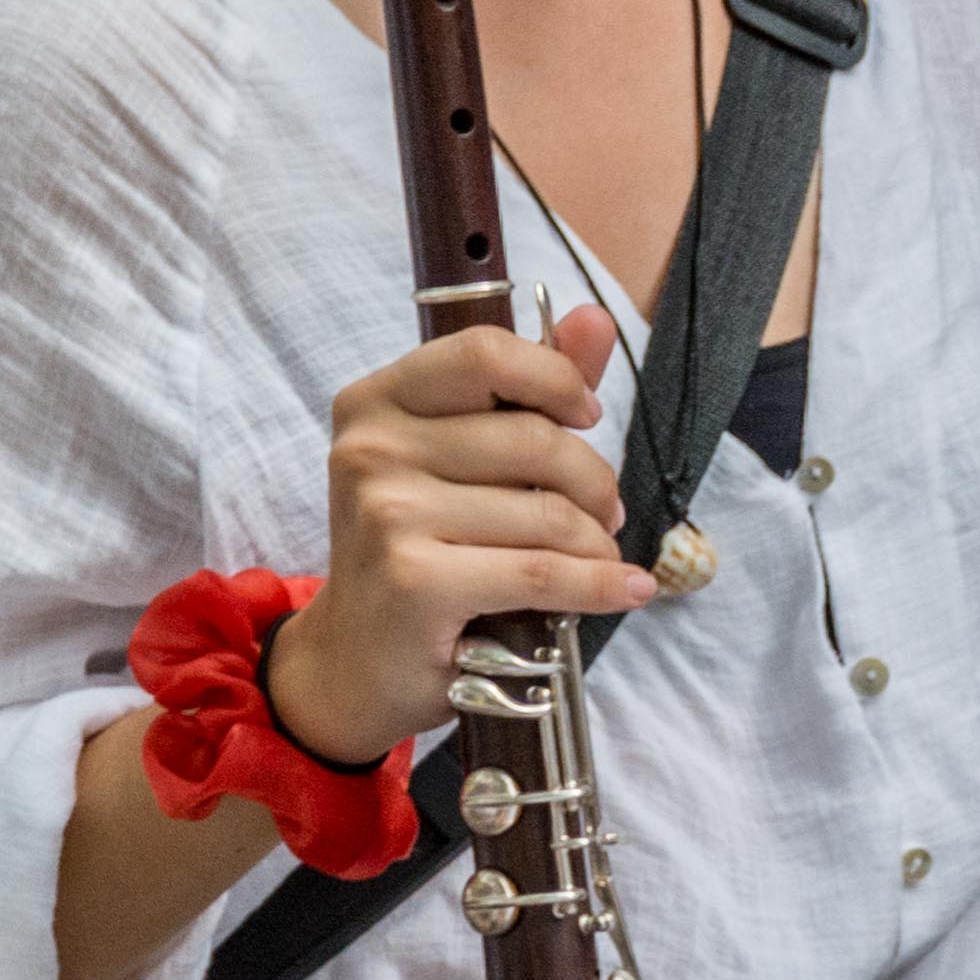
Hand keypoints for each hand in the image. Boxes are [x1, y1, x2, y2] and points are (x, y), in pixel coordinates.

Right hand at [266, 307, 645, 759]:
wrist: (357, 661)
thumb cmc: (418, 552)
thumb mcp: (460, 462)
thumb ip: (526, 390)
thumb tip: (594, 318)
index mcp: (375, 402)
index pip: (484, 353)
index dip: (555, 378)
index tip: (584, 417)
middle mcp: (370, 449)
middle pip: (535, 439)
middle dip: (594, 483)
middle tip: (601, 516)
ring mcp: (386, 513)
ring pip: (549, 514)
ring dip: (597, 545)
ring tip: (594, 560)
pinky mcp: (414, 579)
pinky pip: (545, 572)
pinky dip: (600, 586)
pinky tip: (623, 589)